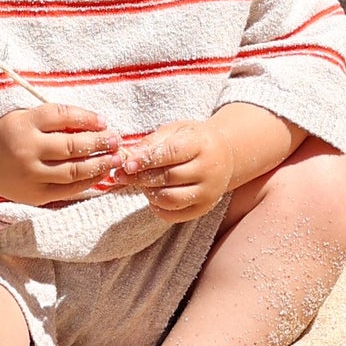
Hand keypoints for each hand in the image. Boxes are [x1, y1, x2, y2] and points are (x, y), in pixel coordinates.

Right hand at [0, 100, 123, 206]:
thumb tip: (96, 126)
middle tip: (117, 140)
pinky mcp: (35, 195)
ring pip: (74, 171)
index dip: (86, 118)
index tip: (104, 121)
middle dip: (99, 142)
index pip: (61, 116)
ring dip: (100, 164)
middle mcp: (26, 150)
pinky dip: (88, 182)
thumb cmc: (8, 136)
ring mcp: (31, 176)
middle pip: (71, 145)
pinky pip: (69, 189)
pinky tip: (101, 173)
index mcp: (23, 124)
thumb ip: (54, 121)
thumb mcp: (24, 118)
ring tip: (116, 158)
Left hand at [99, 114, 242, 218]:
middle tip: (121, 174)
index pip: (172, 153)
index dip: (146, 159)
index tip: (126, 164)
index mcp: (202, 145)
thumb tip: (128, 156)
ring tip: (140, 182)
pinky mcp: (203, 209)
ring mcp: (208, 192)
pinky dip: (156, 206)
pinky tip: (152, 194)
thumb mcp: (176, 131)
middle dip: (140, 177)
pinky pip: (173, 214)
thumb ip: (152, 142)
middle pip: (169, 178)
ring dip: (148, 192)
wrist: (224, 156)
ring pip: (170, 199)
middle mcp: (209, 170)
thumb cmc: (193, 140)